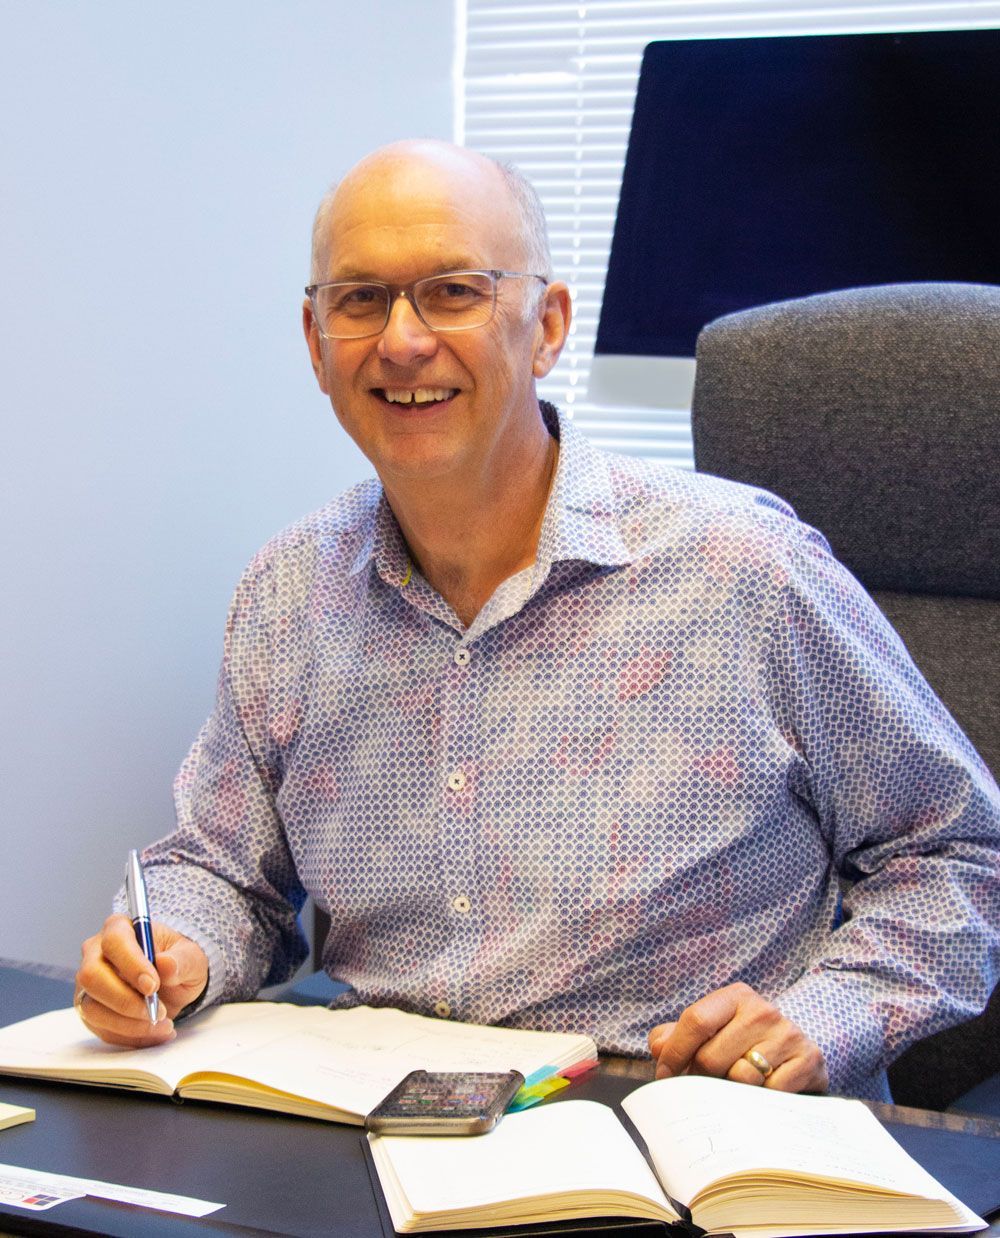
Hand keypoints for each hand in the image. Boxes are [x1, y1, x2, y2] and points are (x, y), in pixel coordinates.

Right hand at [75, 915, 208, 1046]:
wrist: (174, 982)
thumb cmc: (178, 961)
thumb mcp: (191, 957)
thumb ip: (181, 960)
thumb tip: (165, 964)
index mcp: (119, 928)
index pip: (114, 942)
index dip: (131, 964)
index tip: (153, 986)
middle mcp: (96, 954)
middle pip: (91, 976)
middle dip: (125, 1000)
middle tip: (158, 1011)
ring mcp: (89, 985)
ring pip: (92, 1008)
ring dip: (130, 1024)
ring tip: (164, 1024)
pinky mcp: (91, 1011)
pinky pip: (102, 1029)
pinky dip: (131, 1037)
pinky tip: (156, 1033)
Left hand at [647, 982, 827, 1092]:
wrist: (800, 1053)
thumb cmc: (744, 1043)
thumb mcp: (713, 1030)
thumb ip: (677, 1035)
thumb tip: (658, 1046)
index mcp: (736, 996)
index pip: (696, 1021)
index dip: (675, 1053)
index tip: (665, 1075)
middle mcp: (764, 1010)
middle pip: (712, 1057)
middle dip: (700, 1079)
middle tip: (701, 1087)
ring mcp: (788, 1034)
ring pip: (740, 1078)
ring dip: (729, 1092)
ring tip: (732, 1088)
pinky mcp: (808, 1060)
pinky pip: (769, 1093)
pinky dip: (760, 1101)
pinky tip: (762, 1095)